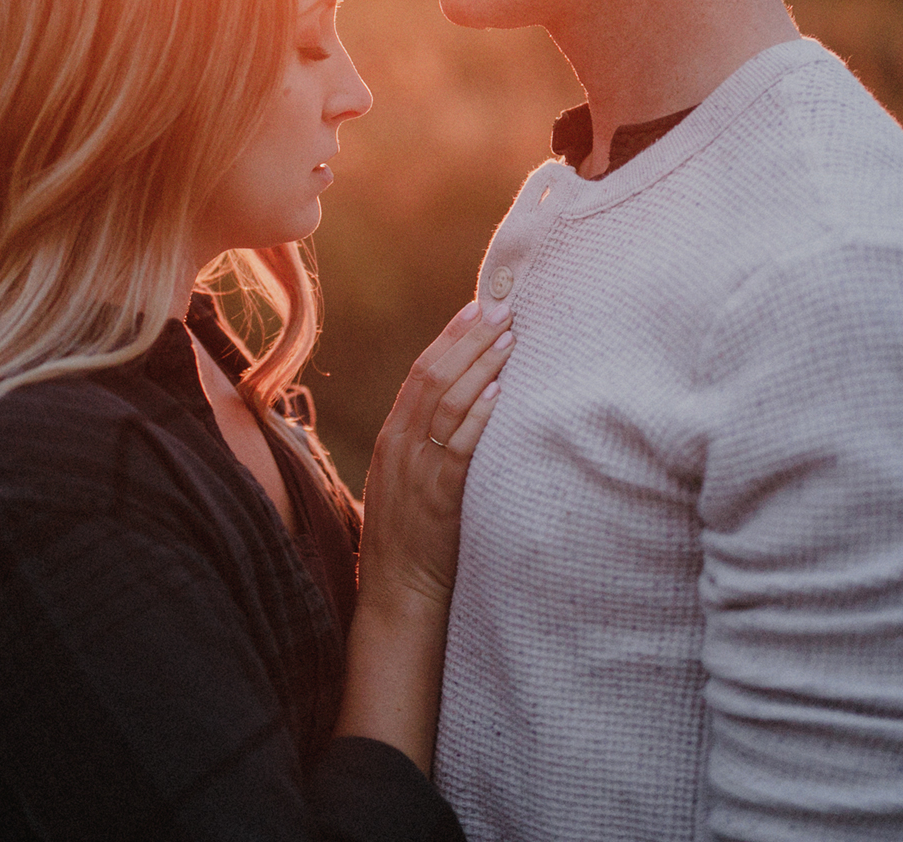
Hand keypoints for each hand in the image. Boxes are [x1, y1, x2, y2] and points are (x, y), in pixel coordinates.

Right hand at [356, 299, 512, 617]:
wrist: (398, 596)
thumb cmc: (412, 541)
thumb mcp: (409, 482)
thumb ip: (427, 446)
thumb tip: (464, 410)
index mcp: (392, 438)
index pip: (420, 372)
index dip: (450, 337)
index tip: (478, 306)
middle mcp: (399, 445)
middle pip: (433, 375)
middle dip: (469, 338)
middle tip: (503, 307)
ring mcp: (416, 470)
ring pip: (446, 401)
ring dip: (481, 365)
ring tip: (511, 337)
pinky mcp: (438, 496)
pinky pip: (458, 445)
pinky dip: (480, 414)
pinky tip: (501, 392)